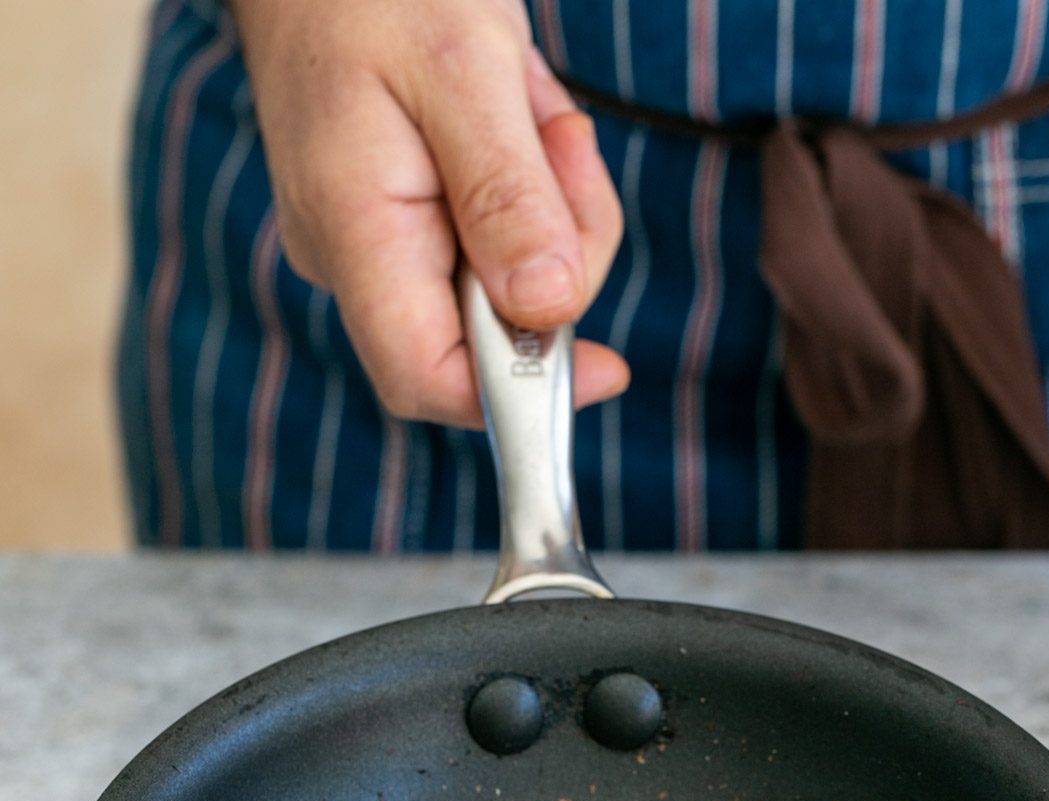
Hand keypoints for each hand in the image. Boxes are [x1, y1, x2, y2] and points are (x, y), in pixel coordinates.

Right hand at [230, 0, 628, 424]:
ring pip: (509, 284)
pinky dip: (533, 186)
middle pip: (489, 331)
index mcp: (354, 231)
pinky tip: (514, 115)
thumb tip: (546, 306)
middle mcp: (358, 260)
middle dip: (557, 253)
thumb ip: (505, 194)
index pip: (425, 378)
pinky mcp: (413, 224)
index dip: (515, 396)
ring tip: (527, 107)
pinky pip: (500, 241)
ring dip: (553, 204)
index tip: (605, 368)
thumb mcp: (463, 68)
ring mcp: (382, 246)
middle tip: (558, 142)